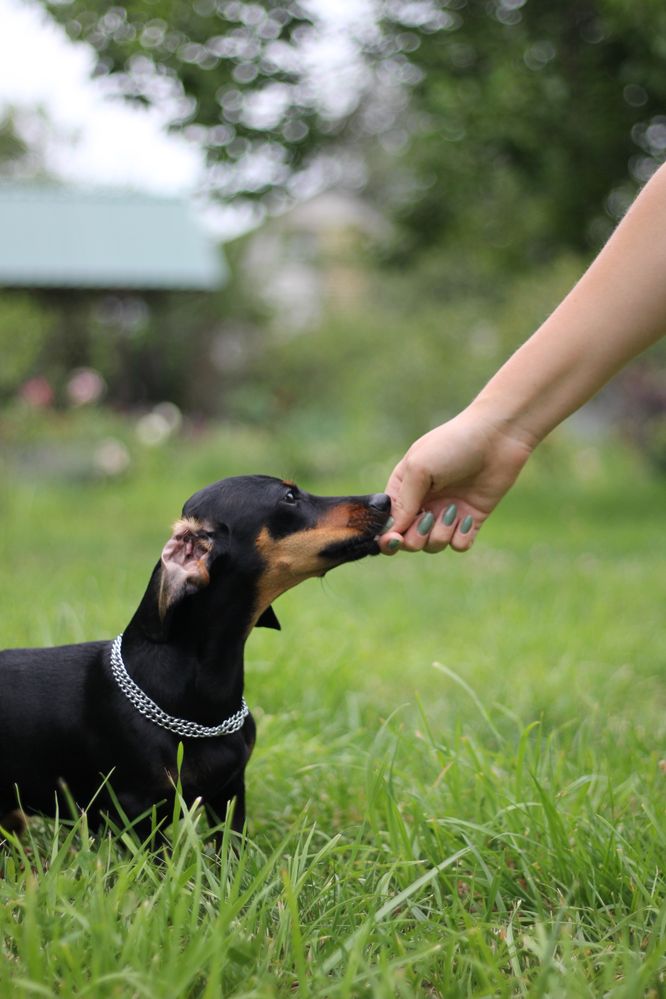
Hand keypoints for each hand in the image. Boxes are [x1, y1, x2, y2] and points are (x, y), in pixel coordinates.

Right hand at [379, 405, 533, 553]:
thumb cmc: (452, 445)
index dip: (388, 537)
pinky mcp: (471, 519)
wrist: (497, 437)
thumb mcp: (419, 468)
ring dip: (441, 534)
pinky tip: (468, 517)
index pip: (387, 524)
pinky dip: (461, 537)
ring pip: (433, 546)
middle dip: (416, 537)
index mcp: (403, 489)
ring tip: (453, 511)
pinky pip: (459, 545)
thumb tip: (390, 532)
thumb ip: (403, 503)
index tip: (394, 539)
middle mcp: (423, 504)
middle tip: (428, 518)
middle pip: (408, 542)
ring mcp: (446, 513)